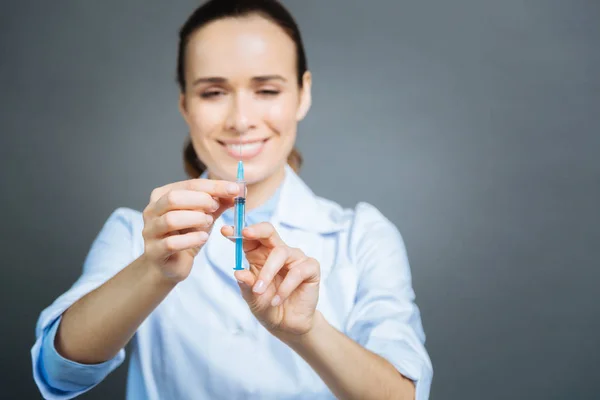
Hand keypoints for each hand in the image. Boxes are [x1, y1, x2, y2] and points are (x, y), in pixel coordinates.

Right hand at [141, 178, 239, 282]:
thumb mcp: (204, 215)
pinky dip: (191, 239)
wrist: (171, 264)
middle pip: (174, 198)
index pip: (189, 185)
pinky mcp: (154, 251)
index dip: (214, 186)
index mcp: (162, 196)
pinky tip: (203, 238)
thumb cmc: (186, 235)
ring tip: (208, 223)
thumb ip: (219, 203)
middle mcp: (152, 211)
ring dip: (195, 219)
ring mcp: (150, 231)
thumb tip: (239, 190)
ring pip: (170, 219)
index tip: (234, 189)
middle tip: (215, 208)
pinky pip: (171, 243)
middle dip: (200, 200)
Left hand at [221, 222, 320, 340]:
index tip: (225, 231)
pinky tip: (277, 300)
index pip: (250, 238)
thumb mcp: (252, 297)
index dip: (238, 232)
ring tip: (259, 291)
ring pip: (281, 252)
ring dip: (267, 272)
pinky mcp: (310, 268)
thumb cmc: (268, 306)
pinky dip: (285, 287)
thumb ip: (246, 284)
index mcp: (260, 254)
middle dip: (256, 230)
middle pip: (269, 231)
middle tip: (245, 233)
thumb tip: (238, 273)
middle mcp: (278, 252)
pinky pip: (298, 271)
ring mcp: (295, 258)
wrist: (287, 325)